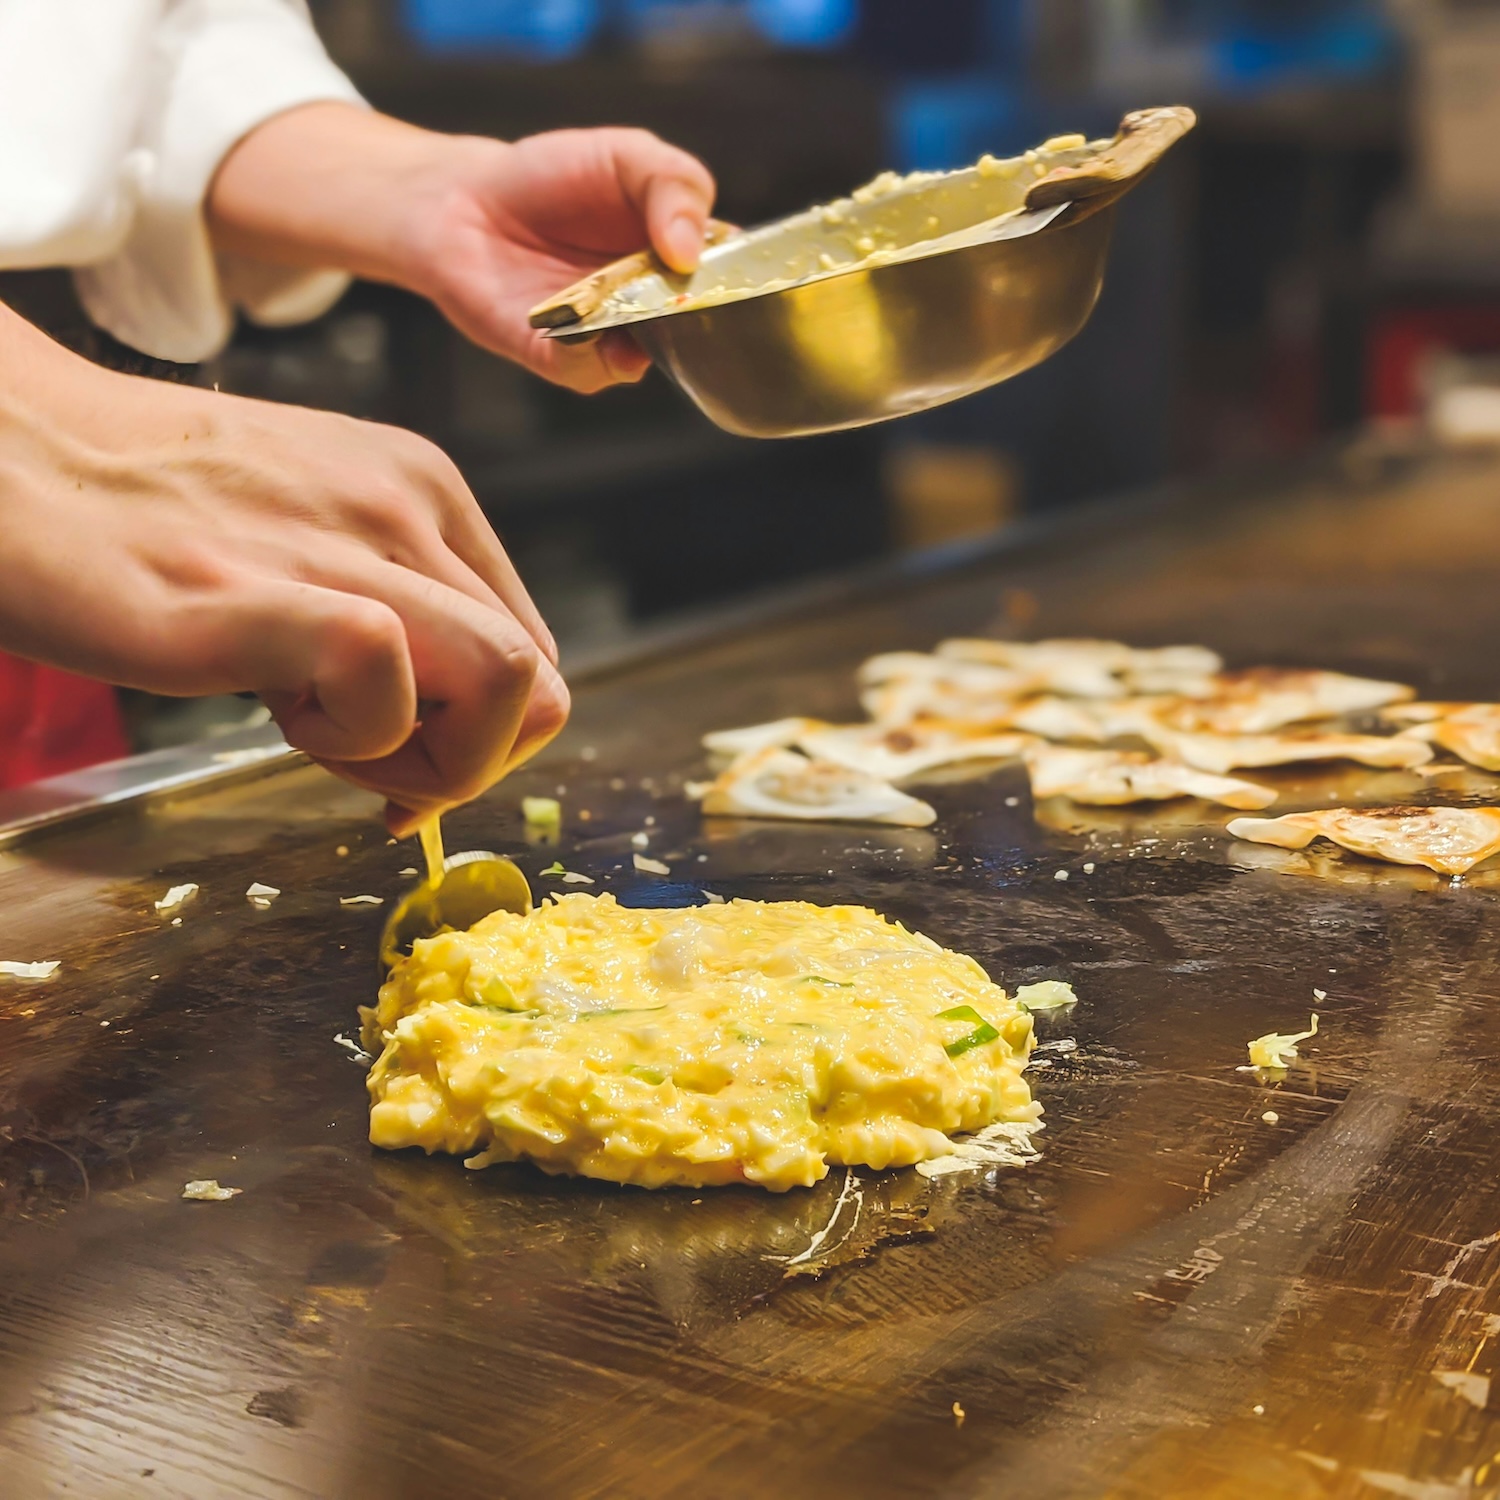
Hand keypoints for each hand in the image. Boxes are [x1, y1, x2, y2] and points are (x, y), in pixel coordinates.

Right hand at [0, 306, 566, 834]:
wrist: (8, 450)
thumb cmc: (149, 508)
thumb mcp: (311, 538)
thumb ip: (392, 616)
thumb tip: (439, 743)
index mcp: (427, 493)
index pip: (534, 654)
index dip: (488, 739)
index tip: (409, 767)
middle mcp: (407, 508)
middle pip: (538, 684)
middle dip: (470, 764)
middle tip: (377, 774)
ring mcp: (342, 544)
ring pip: (508, 683)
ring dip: (427, 760)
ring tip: (319, 732)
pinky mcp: (258, 593)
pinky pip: (384, 677)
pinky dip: (354, 742)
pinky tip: (275, 716)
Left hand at [209, 106, 716, 393]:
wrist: (464, 202)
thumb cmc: (550, 177)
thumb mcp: (627, 156)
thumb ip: (674, 185)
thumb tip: (690, 252)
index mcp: (683, 258)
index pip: (736, 281)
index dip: (747, 281)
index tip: (744, 273)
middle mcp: (656, 307)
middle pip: (703, 331)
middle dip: (703, 318)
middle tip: (690, 293)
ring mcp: (613, 338)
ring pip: (652, 357)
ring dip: (647, 335)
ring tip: (629, 301)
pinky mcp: (564, 359)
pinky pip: (592, 369)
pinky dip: (591, 348)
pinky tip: (580, 318)